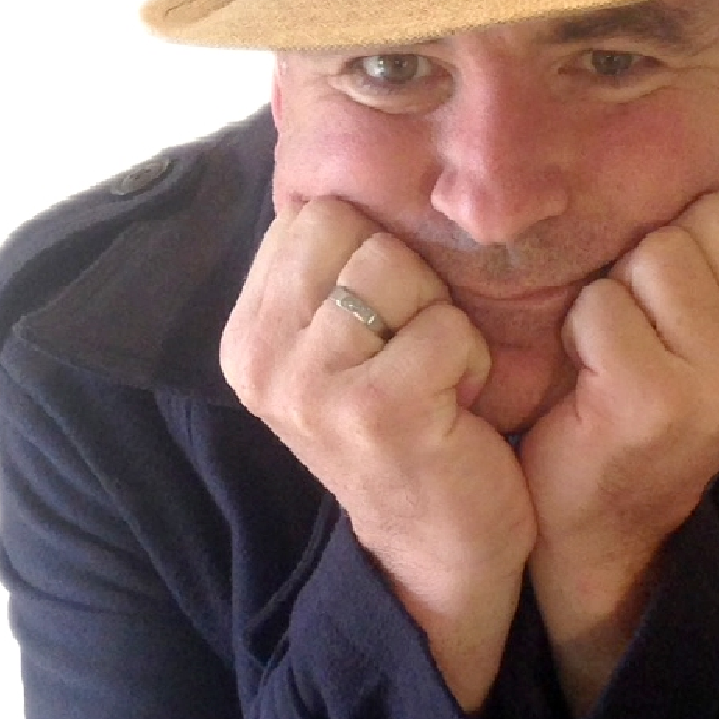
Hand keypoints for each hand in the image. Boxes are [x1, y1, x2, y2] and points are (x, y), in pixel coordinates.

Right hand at [220, 197, 535, 711]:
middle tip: (411, 352)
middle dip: (406, 280)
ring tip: (433, 379)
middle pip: (350, 230)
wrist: (436, 553)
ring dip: (440, 321)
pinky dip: (471, 362)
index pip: (311, 215)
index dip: (371, 256)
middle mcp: (260, 358)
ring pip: (397, 269)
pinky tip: (456, 408)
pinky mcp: (374, 410)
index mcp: (247, 333)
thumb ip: (326, 272)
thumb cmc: (407, 429)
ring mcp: (310, 385)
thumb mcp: (341, 348)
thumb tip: (341, 164)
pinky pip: (446, 327)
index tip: (382, 328)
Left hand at [520, 167, 718, 713]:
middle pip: (705, 219)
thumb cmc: (658, 398)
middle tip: (646, 324)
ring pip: (655, 254)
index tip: (682, 301)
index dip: (697, 235)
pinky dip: (581, 331)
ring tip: (619, 345)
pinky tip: (593, 375)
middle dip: (656, 257)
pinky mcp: (657, 401)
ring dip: (616, 293)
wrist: (607, 516)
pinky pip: (602, 304)